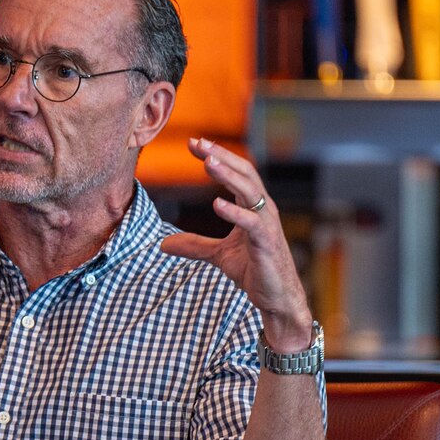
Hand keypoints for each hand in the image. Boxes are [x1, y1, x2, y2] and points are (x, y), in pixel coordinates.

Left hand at [159, 139, 314, 349]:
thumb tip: (163, 244)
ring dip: (228, 175)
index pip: (234, 173)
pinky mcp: (267, 243)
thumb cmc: (253, 270)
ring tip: (208, 162)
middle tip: (199, 142)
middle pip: (243, 173)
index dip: (215, 157)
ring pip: (250, 191)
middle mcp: (262, 209)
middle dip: (221, 156)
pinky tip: (217, 203)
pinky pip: (252, 223)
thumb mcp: (217, 255)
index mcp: (252, 207)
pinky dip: (235, 212)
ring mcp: (266, 225)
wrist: (276, 297)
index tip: (193, 144)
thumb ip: (194, 246)